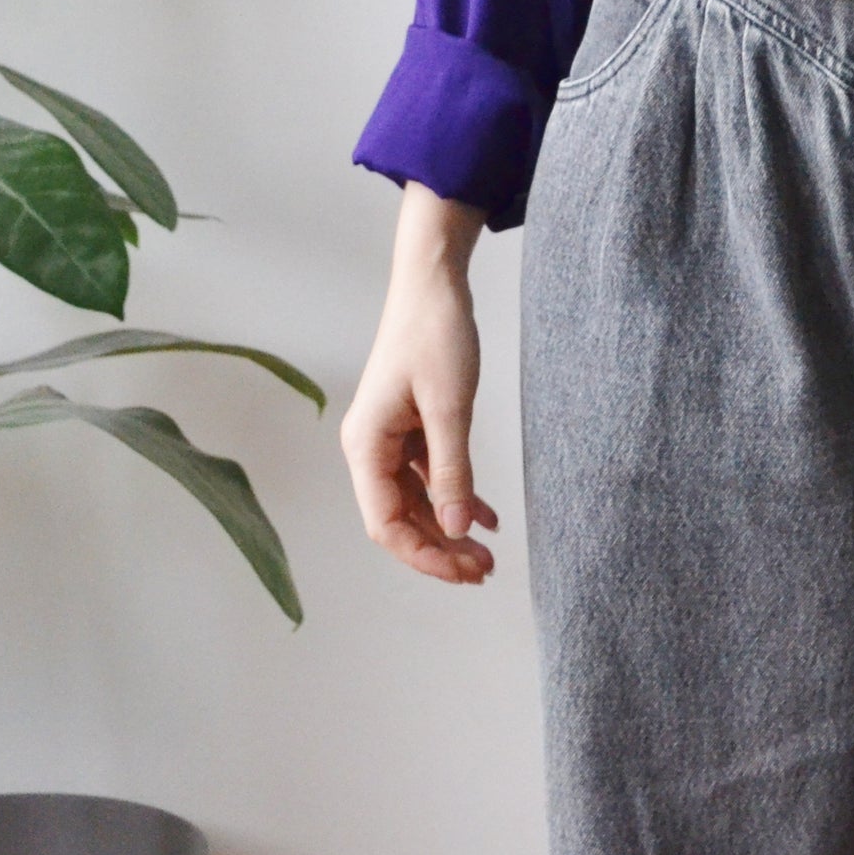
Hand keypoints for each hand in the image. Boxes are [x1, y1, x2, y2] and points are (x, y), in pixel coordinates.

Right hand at [341, 181, 500, 584]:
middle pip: (400, 517)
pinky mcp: (410, 425)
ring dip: (450, 526)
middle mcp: (369, 447)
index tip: (463, 571)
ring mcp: (389, 437)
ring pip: (417, 500)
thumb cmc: (435, 334)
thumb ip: (451, 469)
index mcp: (366, 446)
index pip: (386, 523)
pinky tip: (487, 515)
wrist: (433, 283)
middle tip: (484, 571)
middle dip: (440, 548)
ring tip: (487, 553)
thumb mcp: (449, 405)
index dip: (423, 555)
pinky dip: (457, 495)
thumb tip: (454, 529)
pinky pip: (429, 474)